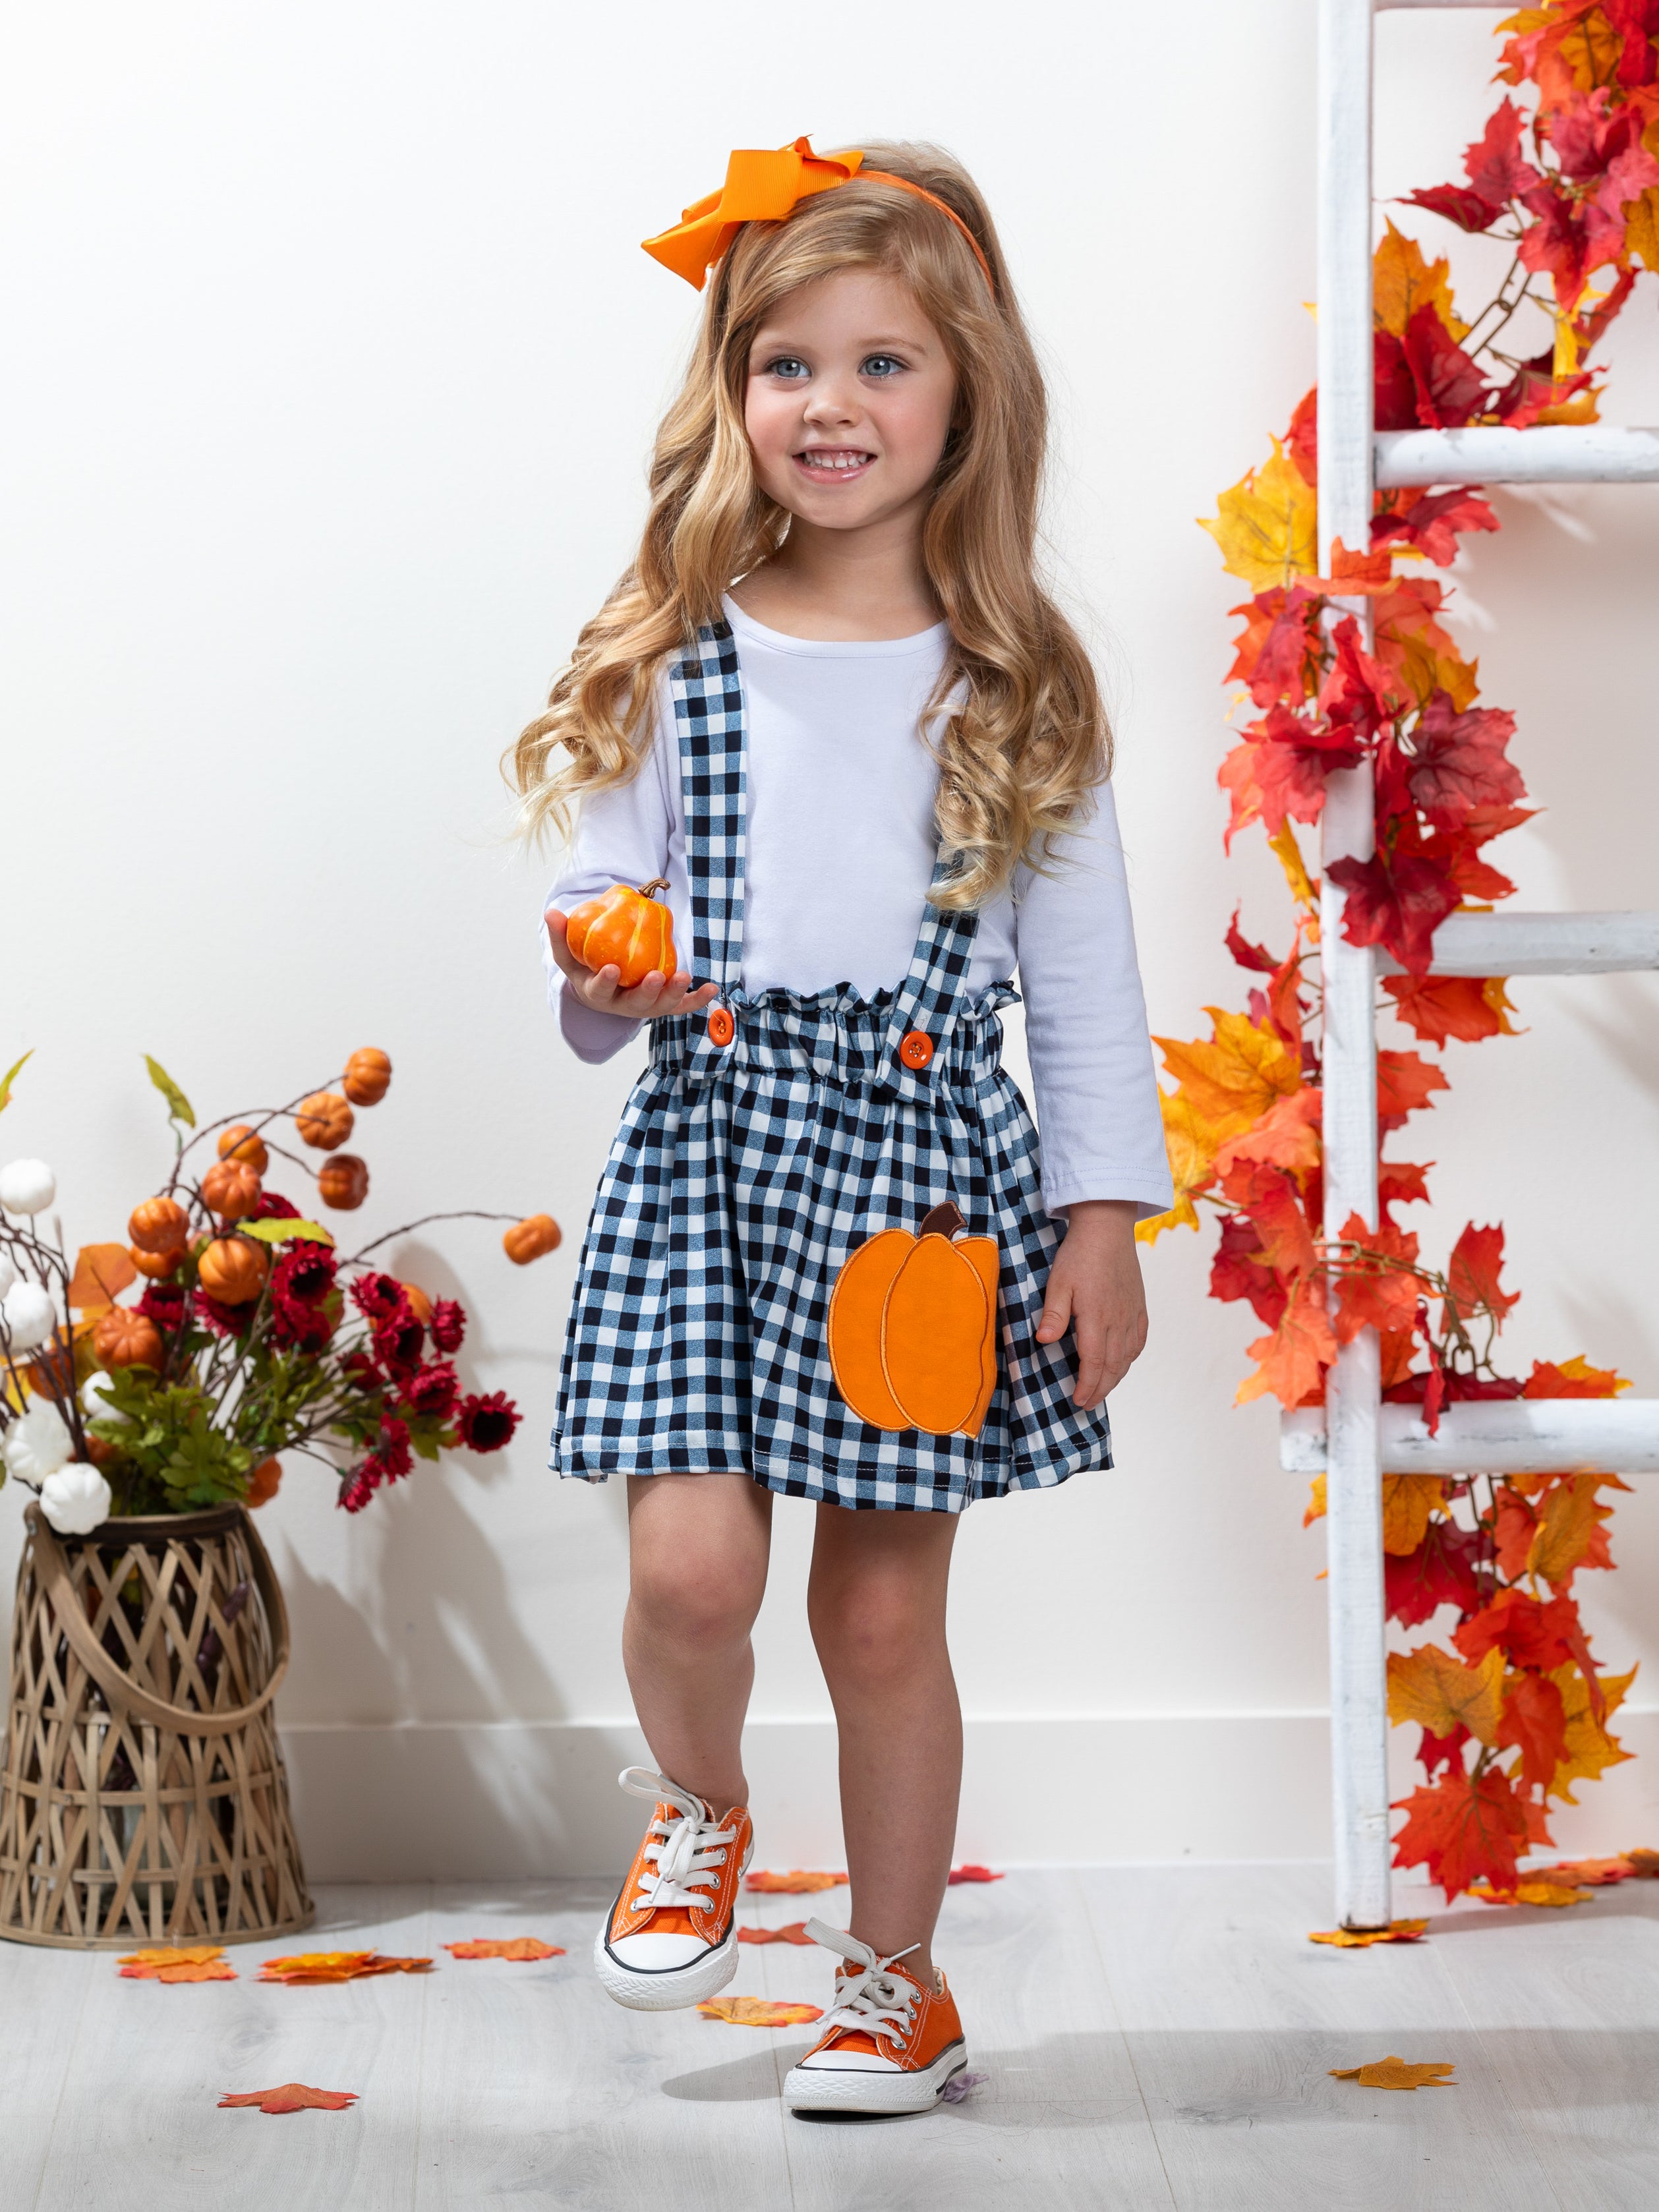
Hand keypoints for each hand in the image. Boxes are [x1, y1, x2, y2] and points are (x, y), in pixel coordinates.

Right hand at [545, 908, 718, 1022]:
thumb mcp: (569, 954)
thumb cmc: (585, 967)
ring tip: (685, 977)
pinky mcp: (663, 1006)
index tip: (611, 969)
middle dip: (647, 991)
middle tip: (655, 976)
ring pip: (661, 1006)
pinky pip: (681, 1005)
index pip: (600, 990)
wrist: (602, 988)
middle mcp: (623, 1005)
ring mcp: (645, 1007)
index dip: (606, 982)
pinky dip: (697, 1000)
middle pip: (636, 1003)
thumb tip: (551, 912)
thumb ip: (560, 935)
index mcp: (598, 993)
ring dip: (674, 993)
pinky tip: (712, 988)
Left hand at [1034, 1200, 1148, 1408]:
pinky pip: (1140, 1339)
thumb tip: (1045, 1341)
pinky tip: (1124, 1362)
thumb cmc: (1079, 1254)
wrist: (1108, 1227)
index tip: (1079, 1400)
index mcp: (1097, 1316)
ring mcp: (1132, 1312)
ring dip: (1116, 1377)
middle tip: (1088, 1404)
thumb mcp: (1058, 1282)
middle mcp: (1119, 1319)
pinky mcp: (1139, 1304)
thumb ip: (1054, 1313)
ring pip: (1128, 1356)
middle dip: (1101, 1388)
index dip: (1087, 1385)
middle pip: (1113, 1365)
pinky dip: (1131, 1357)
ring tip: (1103, 1389)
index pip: (1094, 1362)